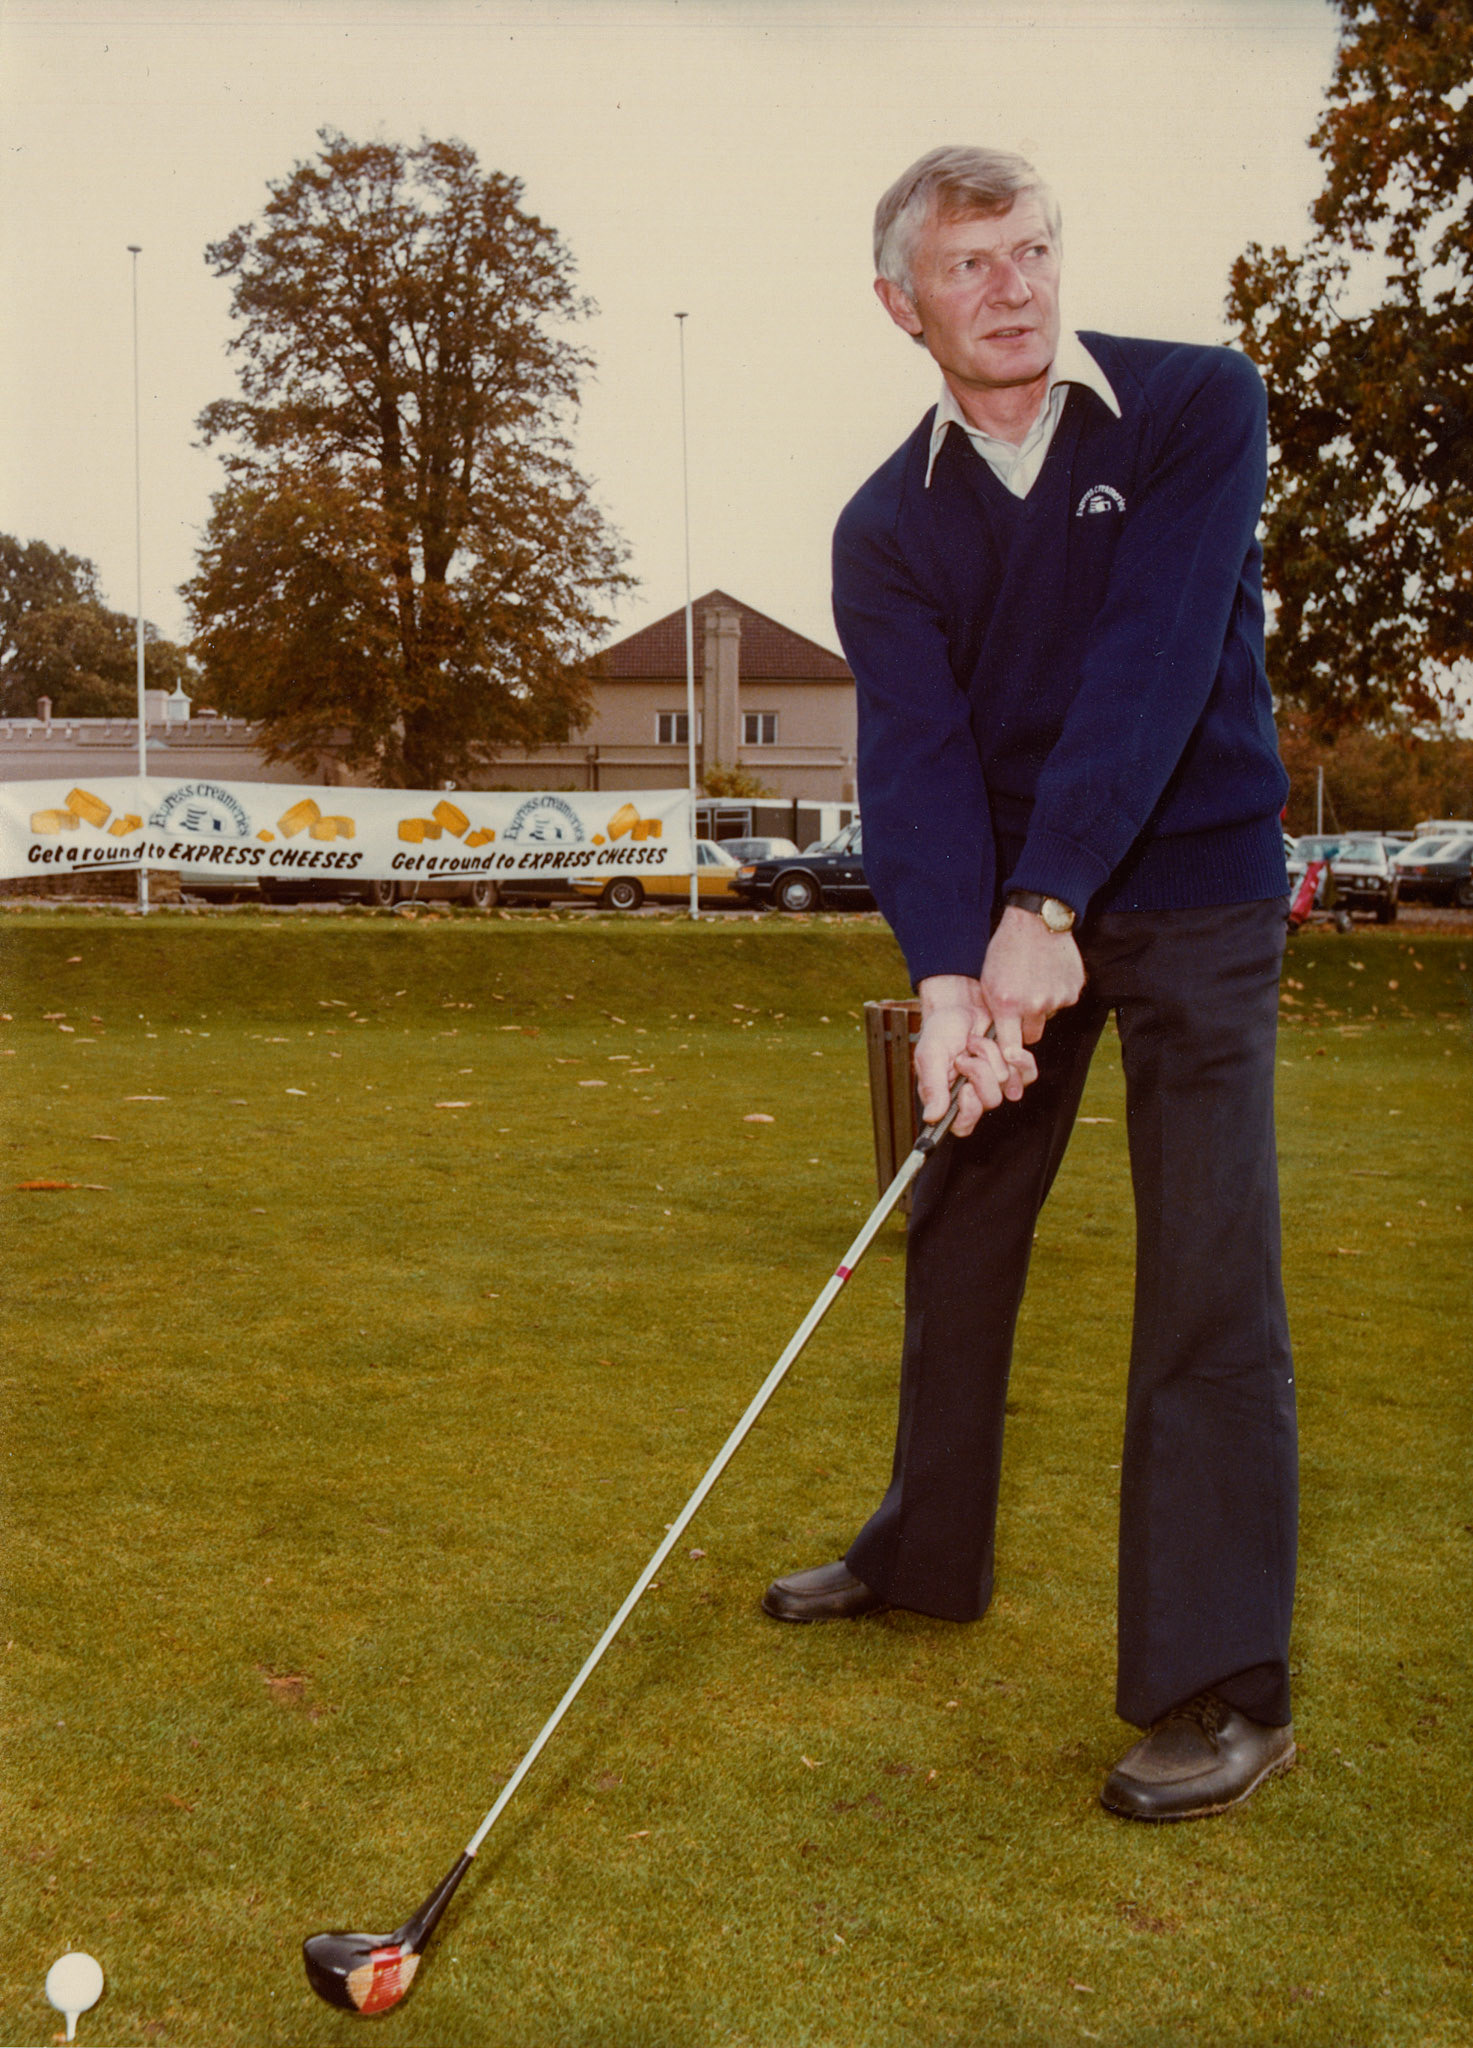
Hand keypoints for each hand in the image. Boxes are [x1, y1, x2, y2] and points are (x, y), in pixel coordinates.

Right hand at [914, 974, 1037, 1137]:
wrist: (963, 1003)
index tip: (966, 1089)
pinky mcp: (1013, 1069)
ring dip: (993, 1057)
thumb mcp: (930, 1055)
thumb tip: (931, 1117)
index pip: (963, 1125)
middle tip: (966, 1055)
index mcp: (948, 1097)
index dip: (969, 1111)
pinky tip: (1004, 1046)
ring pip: (1009, 1086)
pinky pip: (1026, 1074)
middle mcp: (973, 1094)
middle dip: (981, 1072)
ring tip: (977, 1043)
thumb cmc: (941, 1029)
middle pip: (990, 1101)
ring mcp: (995, 1082)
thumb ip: (933, 1087)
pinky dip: (1018, 1058)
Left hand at [978, 906, 1085, 1073]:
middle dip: (1027, 1027)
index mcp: (1007, 1004)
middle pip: (1032, 1036)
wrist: (1035, 922)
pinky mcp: (1074, 990)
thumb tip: (1000, 1040)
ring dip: (1043, 1006)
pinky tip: (1049, 973)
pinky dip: (1057, 993)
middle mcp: (1034, 1005)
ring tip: (1035, 979)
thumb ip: (996, 1011)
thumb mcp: (988, 981)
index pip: (1010, 1048)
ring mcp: (1056, 998)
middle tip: (1022, 1007)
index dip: (1010, 1055)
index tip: (1009, 1056)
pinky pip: (1064, 1002)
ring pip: (1048, 1017)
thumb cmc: (1005, 950)